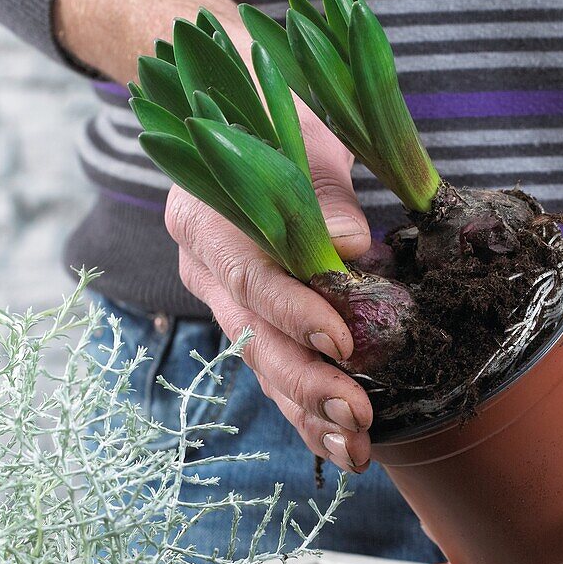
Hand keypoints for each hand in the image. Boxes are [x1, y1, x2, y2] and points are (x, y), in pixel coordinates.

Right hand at [55, 0, 376, 472]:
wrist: (238, 115)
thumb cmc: (278, 118)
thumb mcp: (301, 133)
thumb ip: (319, 187)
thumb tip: (347, 243)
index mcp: (205, 218)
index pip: (247, 274)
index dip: (292, 311)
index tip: (340, 341)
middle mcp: (204, 267)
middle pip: (251, 337)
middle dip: (306, 382)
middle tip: (358, 414)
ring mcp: (223, 301)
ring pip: (261, 367)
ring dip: (309, 413)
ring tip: (356, 449)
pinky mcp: (250, 320)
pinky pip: (273, 372)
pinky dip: (307, 411)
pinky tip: (341, 442)